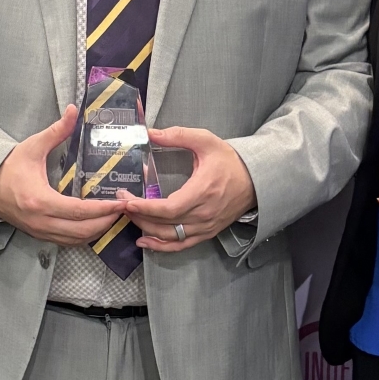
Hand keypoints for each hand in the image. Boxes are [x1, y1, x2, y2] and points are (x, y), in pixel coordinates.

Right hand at [0, 105, 124, 246]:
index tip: (120, 203)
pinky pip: (66, 242)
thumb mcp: (32, 146)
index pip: (79, 211)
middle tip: (123, 211)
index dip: (103, 209)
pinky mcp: (38, 234)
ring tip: (113, 217)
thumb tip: (74, 110)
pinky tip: (94, 225)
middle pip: (82, 231)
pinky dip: (83, 237)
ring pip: (76, 240)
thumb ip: (56, 131)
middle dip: (106, 222)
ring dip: (97, 231)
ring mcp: (39, 231)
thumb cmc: (9, 167)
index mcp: (41, 200)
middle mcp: (41, 221)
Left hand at [121, 126, 257, 253]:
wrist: (256, 180)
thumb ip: (178, 136)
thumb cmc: (230, 161)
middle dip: (140, 215)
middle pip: (165, 224)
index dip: (146, 208)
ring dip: (147, 230)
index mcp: (202, 192)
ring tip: (130, 218)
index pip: (169, 208)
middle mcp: (203, 214)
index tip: (127, 201)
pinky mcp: (207, 233)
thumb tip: (151, 133)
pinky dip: (162, 246)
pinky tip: (145, 241)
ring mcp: (205, 227)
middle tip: (122, 204)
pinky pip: (181, 245)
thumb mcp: (206, 141)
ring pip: (171, 237)